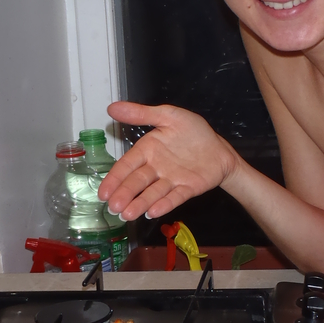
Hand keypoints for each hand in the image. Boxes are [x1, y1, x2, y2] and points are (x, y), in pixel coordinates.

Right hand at [98, 102, 240, 220]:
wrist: (220, 148)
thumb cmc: (194, 133)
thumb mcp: (168, 116)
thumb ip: (141, 114)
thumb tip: (112, 108)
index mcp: (148, 150)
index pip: (127, 165)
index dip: (114, 178)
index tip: (103, 192)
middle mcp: (156, 168)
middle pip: (137, 182)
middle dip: (125, 194)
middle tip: (113, 207)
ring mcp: (171, 180)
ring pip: (153, 193)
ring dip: (140, 203)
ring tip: (128, 214)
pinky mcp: (187, 189)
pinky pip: (175, 197)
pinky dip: (164, 204)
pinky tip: (153, 212)